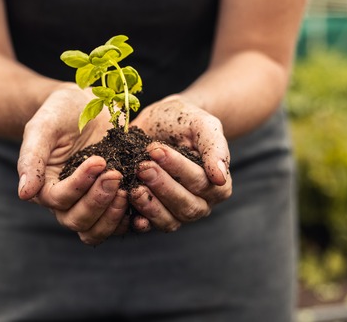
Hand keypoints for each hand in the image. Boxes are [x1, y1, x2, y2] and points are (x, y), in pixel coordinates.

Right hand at [17, 84, 129, 244]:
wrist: (85, 105)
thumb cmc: (59, 112)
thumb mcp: (42, 128)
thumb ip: (31, 158)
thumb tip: (24, 194)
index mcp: (45, 187)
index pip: (59, 200)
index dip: (79, 185)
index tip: (98, 160)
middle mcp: (67, 202)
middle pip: (78, 221)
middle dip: (98, 201)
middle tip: (115, 174)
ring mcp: (91, 204)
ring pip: (97, 230)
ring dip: (113, 215)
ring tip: (129, 189)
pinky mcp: (113, 200)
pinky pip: (121, 223)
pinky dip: (132, 218)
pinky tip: (143, 198)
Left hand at [129, 95, 231, 231]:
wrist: (159, 122)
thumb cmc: (184, 121)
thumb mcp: (202, 124)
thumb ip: (215, 147)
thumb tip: (220, 177)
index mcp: (218, 184)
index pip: (201, 182)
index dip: (178, 168)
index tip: (156, 150)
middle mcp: (201, 203)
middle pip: (187, 206)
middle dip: (162, 186)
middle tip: (142, 167)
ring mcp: (177, 212)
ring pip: (169, 220)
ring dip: (150, 205)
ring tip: (133, 187)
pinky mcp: (155, 216)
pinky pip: (149, 226)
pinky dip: (139, 220)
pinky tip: (127, 208)